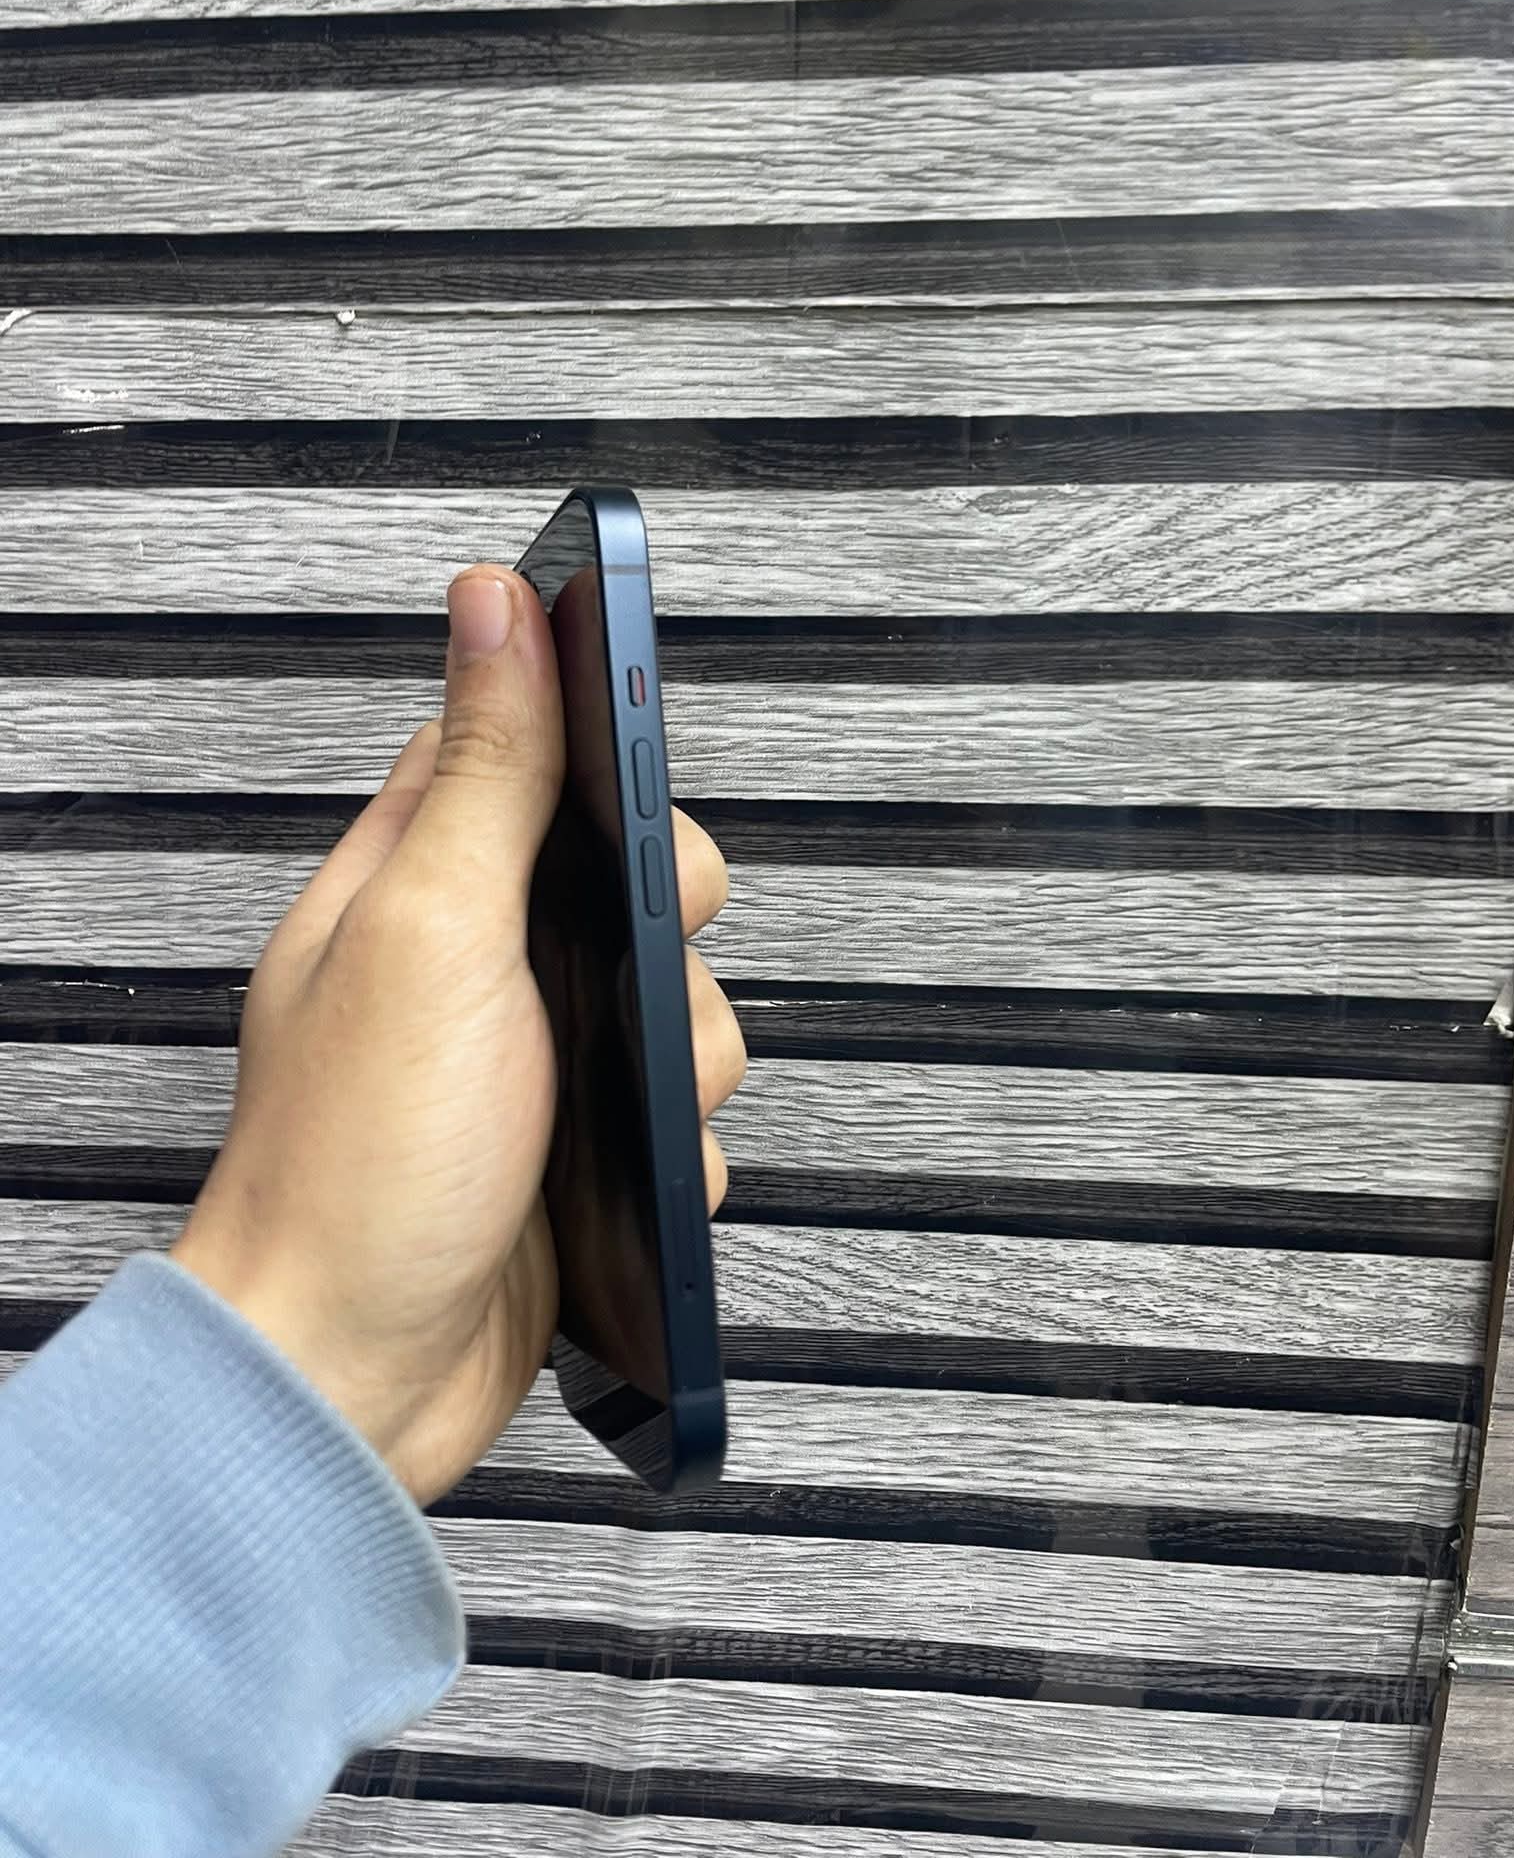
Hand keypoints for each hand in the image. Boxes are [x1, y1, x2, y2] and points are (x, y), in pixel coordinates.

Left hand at [173, 565, 743, 1505]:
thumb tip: (497, 602)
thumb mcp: (435, 933)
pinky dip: (684, 1143)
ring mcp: (521, 1065)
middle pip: (621, 880)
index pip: (512, 757)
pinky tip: (641, 1174)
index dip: (596, 760)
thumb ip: (486, 769)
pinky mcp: (569, 1153)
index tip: (636, 807)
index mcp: (411, 884)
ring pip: (670, 1000)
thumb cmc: (361, 1163)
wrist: (355, 1378)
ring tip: (638, 1104)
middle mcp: (465, 966)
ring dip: (691, 1050)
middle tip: (643, 974)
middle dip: (670, 926)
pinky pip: (676, 1113)